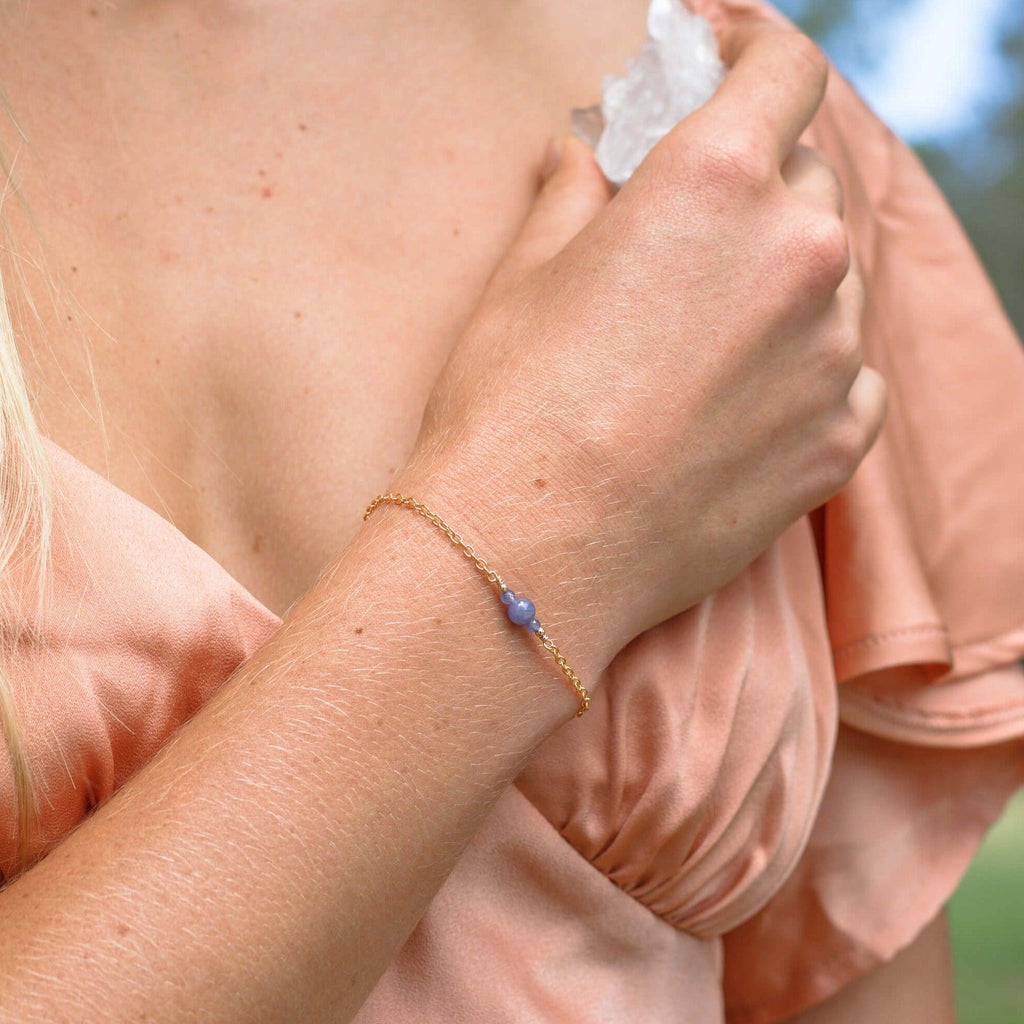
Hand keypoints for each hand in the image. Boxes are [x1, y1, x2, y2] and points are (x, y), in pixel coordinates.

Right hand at [394, 20, 885, 679]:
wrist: (531, 554)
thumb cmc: (510, 408)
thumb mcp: (525, 278)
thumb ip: (574, 197)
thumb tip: (582, 157)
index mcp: (716, 184)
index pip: (783, 71)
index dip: (755, 53)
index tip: (729, 63)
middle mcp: (798, 255)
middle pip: (805, 181)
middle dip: (754, 186)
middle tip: (692, 227)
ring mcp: (831, 355)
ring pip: (831, 281)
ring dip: (780, 283)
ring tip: (702, 335)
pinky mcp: (838, 442)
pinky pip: (848, 373)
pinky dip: (807, 367)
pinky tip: (740, 398)